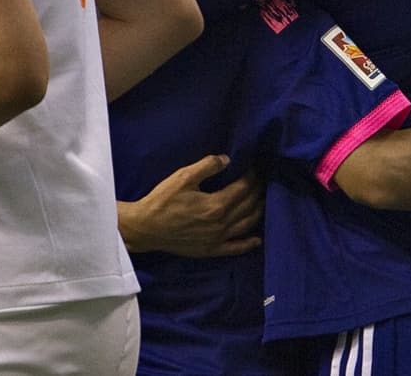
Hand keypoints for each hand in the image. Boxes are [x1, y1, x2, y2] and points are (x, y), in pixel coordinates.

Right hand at [118, 155, 262, 256]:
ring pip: (247, 224)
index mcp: (217, 204)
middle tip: (263, 180)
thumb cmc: (163, 200)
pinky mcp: (212, 250)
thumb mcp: (183, 177)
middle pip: (249, 205)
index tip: (255, 167)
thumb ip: (207, 166)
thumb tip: (227, 159)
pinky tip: (258, 239)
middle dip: (258, 191)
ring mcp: (218, 239)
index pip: (243, 188)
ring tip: (264, 200)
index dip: (252, 176)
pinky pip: (236, 248)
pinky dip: (249, 243)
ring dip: (258, 211)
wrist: (146, 228)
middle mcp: (222, 223)